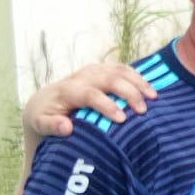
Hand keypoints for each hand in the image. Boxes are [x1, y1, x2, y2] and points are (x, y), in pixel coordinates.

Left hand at [23, 62, 156, 141]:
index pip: (90, 94)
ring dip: (138, 81)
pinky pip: (121, 68)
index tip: (122, 119)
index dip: (107, 105)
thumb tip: (67, 127)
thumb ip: (51, 126)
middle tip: (143, 110)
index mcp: (67, 90)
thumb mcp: (41, 124)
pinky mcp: (100, 70)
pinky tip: (148, 87)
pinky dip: (136, 76)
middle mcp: (81, 77)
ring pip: (118, 70)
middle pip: (109, 78)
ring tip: (153, 97)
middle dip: (129, 92)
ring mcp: (92, 71)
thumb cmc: (44, 116)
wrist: (43, 101)